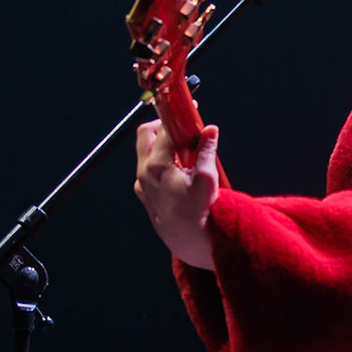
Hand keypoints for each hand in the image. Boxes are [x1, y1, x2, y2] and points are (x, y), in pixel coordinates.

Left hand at [135, 121, 219, 269]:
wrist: (187, 241)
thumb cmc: (198, 214)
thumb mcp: (207, 180)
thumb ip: (206, 151)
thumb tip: (210, 130)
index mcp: (157, 166)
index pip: (162, 129)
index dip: (176, 116)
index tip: (189, 111)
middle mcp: (144, 172)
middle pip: (145, 134)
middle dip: (162, 125)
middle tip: (183, 127)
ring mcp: (141, 183)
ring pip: (145, 151)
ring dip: (162, 144)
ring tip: (185, 152)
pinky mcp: (144, 192)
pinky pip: (148, 167)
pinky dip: (161, 160)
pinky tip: (180, 170)